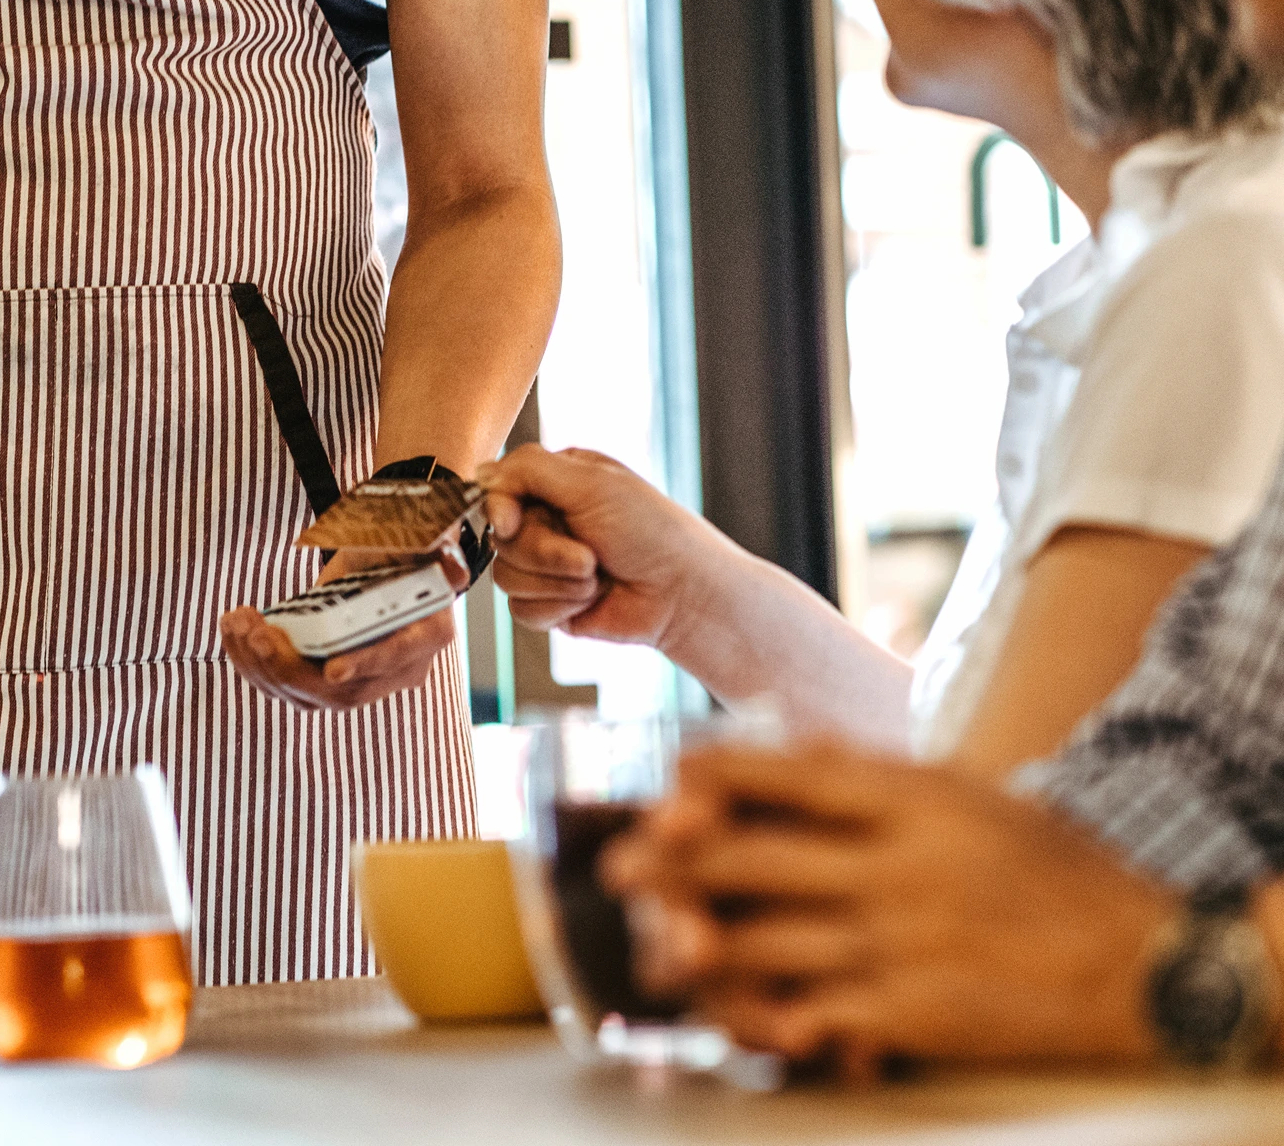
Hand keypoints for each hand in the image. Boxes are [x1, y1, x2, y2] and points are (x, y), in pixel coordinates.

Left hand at [220, 546, 468, 711]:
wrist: (387, 551)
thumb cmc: (404, 542)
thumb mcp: (419, 535)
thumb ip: (430, 541)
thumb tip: (444, 550)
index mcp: (428, 633)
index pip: (398, 657)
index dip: (366, 664)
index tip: (332, 668)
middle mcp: (396, 668)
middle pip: (344, 691)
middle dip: (293, 667)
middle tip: (257, 633)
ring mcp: (358, 678)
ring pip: (306, 694)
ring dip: (262, 665)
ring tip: (238, 623)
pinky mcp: (323, 676)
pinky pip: (286, 685)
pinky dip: (253, 664)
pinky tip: (235, 631)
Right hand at [475, 445, 725, 652]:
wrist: (682, 596)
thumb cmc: (651, 531)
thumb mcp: (591, 483)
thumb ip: (529, 469)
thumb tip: (481, 473)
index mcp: (557, 482)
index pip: (499, 489)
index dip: (499, 508)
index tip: (511, 522)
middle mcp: (549, 520)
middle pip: (500, 538)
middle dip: (545, 552)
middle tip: (589, 556)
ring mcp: (549, 565)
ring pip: (507, 576)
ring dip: (555, 582)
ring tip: (596, 577)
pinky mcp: (552, 605)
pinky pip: (522, 611)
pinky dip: (558, 607)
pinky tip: (591, 601)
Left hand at [603, 742, 1177, 1072]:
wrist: (1140, 958)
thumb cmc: (1045, 864)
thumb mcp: (966, 793)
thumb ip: (874, 772)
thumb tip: (781, 741)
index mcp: (910, 799)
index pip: (790, 773)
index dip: (716, 774)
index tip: (666, 776)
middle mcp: (896, 865)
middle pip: (757, 858)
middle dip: (676, 863)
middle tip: (616, 868)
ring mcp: (902, 943)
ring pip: (768, 943)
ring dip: (699, 946)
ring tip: (655, 946)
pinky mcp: (913, 1014)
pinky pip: (814, 1015)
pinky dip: (765, 1017)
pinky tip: (730, 1016)